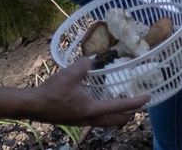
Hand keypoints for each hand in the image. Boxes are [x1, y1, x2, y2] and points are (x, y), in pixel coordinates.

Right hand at [28, 57, 146, 127]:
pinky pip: (97, 120)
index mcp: (92, 109)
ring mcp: (82, 122)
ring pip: (106, 122)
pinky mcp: (76, 120)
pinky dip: (106, 114)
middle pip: (116, 121)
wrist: (33, 105)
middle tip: (139, 105)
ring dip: (117, 116)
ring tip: (124, 106)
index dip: (136, 102)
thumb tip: (93, 59)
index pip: (120, 107)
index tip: (148, 97)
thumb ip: (86, 63)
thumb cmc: (52, 91)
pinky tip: (102, 104)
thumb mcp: (71, 72)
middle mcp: (90, 119)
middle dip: (130, 114)